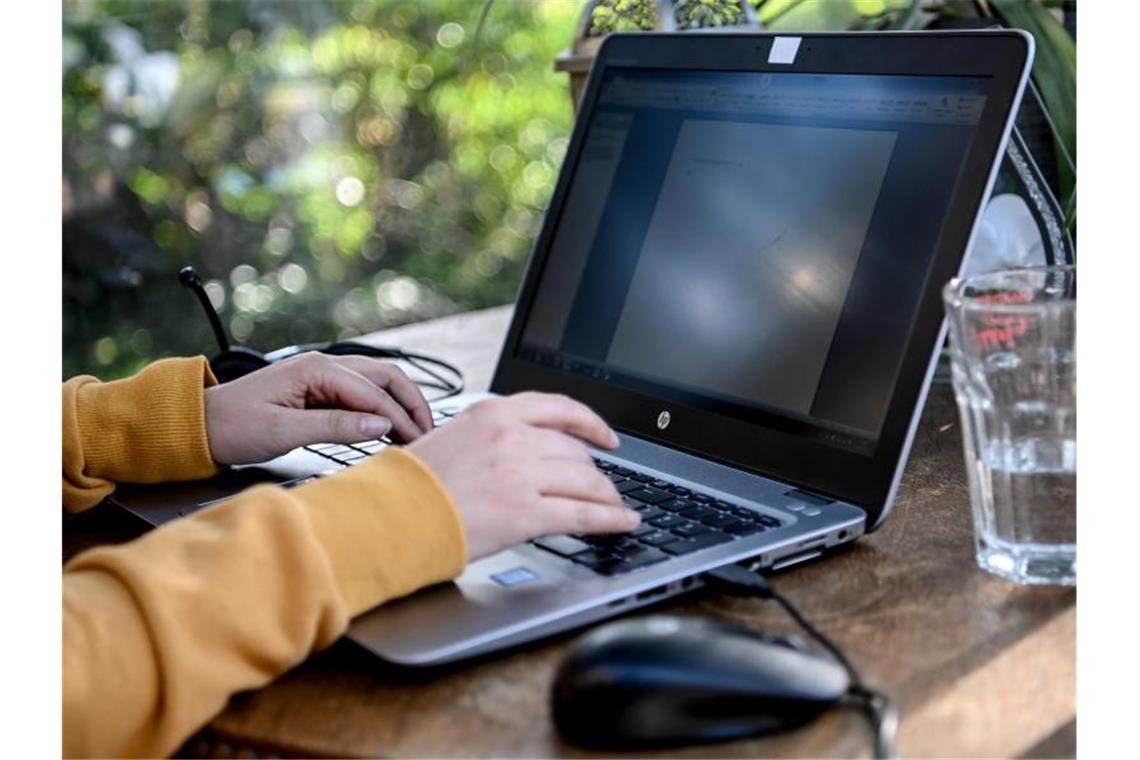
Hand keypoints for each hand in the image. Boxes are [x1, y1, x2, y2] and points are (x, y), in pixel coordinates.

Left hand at [204, 353, 433, 464]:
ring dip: (399, 403)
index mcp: (315, 369)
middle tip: (429, 433)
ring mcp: (322, 374)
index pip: (373, 393)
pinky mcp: (318, 388)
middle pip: (384, 377)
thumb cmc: (233, 426)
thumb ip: (335, 426)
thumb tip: (379, 426)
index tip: (419, 442)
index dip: (400, 418)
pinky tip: (391, 426)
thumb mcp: (284, 431)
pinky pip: (361, 392)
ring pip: (376, 382)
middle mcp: (323, 364)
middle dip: (411, 403)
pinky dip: (381, 407)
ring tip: (417, 430)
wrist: (199, 424)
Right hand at [408, 392, 639, 559]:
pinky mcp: (526, 513)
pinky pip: (583, 514)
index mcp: (494, 413)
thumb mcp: (454, 437)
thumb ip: (494, 437)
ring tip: (616, 506)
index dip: (591, 424)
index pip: (559, 407)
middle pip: (575, 450)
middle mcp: (513, 437)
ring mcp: (521, 474)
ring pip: (586, 480)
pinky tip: (623, 522)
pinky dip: (611, 519)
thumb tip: (528, 452)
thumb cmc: (412, 484)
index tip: (607, 437)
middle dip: (595, 471)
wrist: (391, 516)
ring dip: (607, 496)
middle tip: (604, 485)